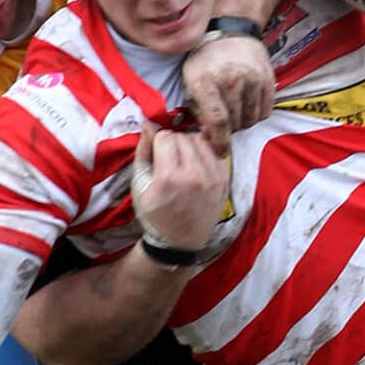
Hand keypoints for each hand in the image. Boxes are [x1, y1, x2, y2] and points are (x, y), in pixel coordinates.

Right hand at [131, 123, 229, 252]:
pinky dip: (203, 153)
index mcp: (170, 178)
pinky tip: (195, 165)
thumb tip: (149, 124)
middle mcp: (195, 175)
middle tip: (168, 156)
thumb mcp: (140, 184)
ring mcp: (213, 178)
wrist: (179, 241)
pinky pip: (214, 151)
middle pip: (184, 136)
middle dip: (173, 141)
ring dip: (189, 144)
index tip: (156, 152)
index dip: (158, 142)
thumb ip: (143, 151)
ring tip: (182, 159)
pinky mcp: (224, 180)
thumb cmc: (154, 214)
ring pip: (200, 140)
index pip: (166, 136)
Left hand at [180, 34, 273, 156]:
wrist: (232, 33)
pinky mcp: (268, 80)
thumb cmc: (206, 60)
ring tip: (234, 110)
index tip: (221, 152)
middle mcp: (231, 79)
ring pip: (251, 120)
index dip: (220, 142)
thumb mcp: (190, 80)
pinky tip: (246, 103)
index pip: (217, 121)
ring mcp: (252, 79)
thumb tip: (206, 136)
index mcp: (206, 81)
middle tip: (223, 122)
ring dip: (242, 122)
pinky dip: (256, 113)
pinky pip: (265, 111)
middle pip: (235, 124)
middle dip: (228, 130)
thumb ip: (196, 109)